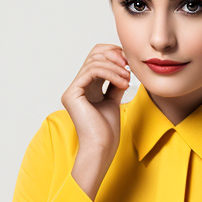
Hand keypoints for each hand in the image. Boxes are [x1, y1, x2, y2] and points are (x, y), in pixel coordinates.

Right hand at [61, 43, 130, 198]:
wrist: (101, 147)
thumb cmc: (107, 131)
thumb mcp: (114, 100)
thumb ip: (115, 83)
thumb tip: (124, 67)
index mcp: (86, 88)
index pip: (97, 58)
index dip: (113, 54)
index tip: (129, 62)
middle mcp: (77, 87)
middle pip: (93, 54)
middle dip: (114, 55)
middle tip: (128, 65)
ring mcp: (73, 90)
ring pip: (93, 61)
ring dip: (115, 67)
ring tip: (128, 79)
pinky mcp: (72, 94)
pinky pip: (91, 71)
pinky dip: (110, 73)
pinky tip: (123, 82)